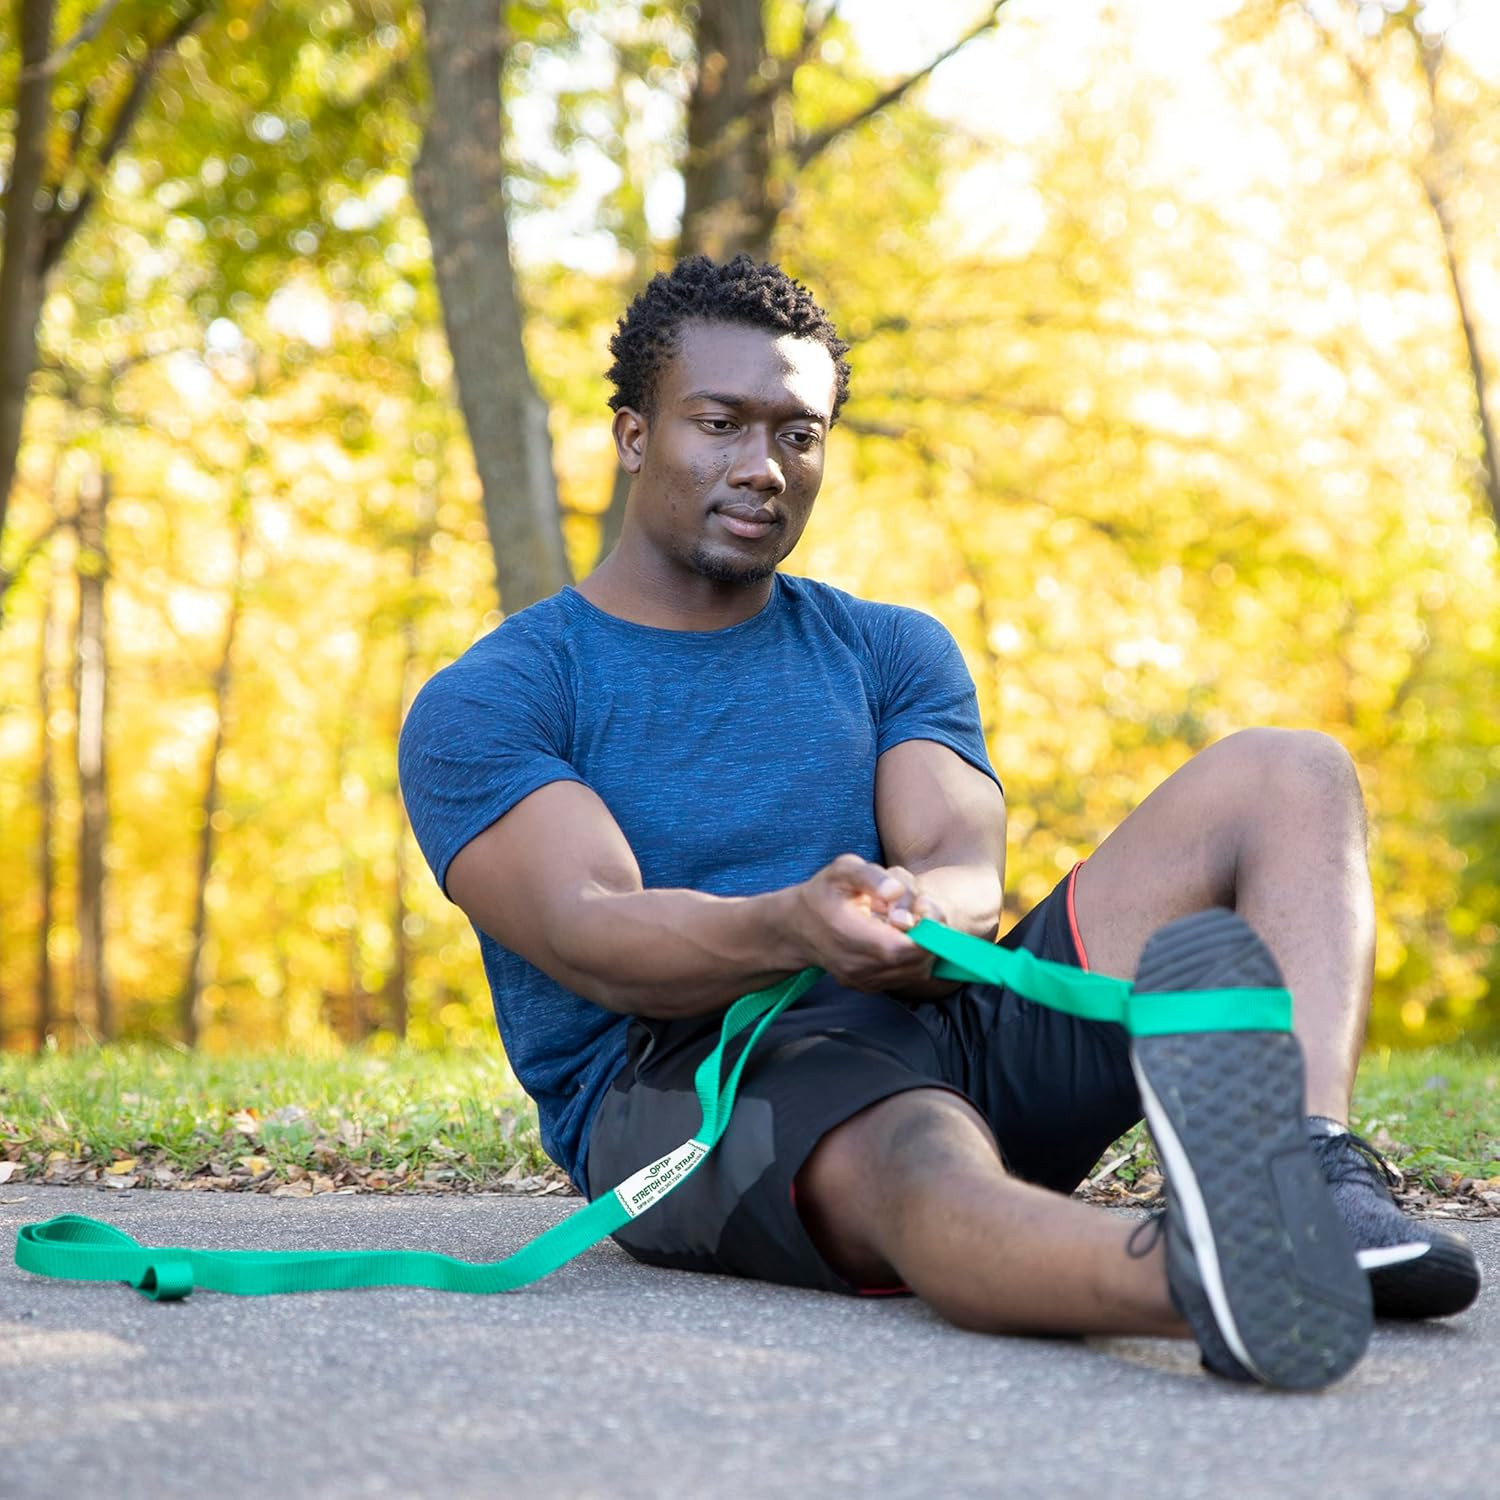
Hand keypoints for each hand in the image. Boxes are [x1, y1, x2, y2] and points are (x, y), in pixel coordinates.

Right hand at [788, 855, 948, 991]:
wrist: (796, 927)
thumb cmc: (823, 894)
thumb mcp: (842, 870)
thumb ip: (872, 876)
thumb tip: (896, 892)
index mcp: (850, 935)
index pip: (903, 947)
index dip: (926, 929)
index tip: (922, 907)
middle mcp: (857, 966)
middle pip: (916, 961)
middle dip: (929, 936)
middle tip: (919, 911)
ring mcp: (862, 981)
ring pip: (915, 972)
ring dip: (924, 948)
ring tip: (908, 924)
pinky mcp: (867, 987)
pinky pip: (904, 977)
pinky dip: (912, 959)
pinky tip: (898, 937)